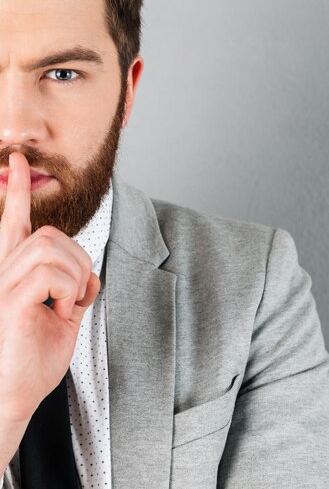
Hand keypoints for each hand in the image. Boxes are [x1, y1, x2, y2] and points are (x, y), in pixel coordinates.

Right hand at [0, 151, 100, 423]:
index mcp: (12, 272)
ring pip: (53, 248)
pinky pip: (51, 273)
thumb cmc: (32, 361)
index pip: (13, 221)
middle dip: (78, 259)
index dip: (16, 190)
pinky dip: (68, 291)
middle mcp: (2, 271)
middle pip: (51, 234)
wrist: (11, 399)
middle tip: (76, 296)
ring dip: (74, 277)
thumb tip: (89, 274)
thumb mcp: (61, 317)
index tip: (18, 160)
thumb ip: (71, 288)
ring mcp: (2, 283)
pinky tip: (59, 312)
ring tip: (65, 306)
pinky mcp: (9, 300)